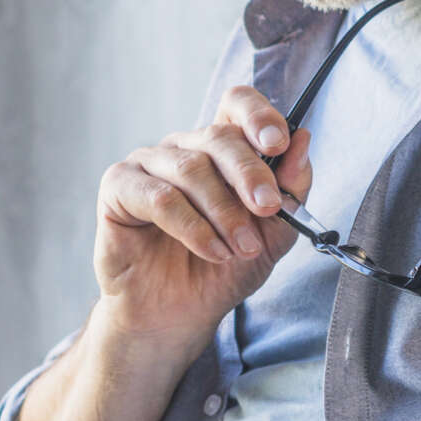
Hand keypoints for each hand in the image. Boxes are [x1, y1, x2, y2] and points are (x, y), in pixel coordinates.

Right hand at [93, 85, 312, 346]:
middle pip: (219, 137)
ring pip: (191, 169)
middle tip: (268, 209)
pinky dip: (192, 227)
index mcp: (220, 149)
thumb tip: (303, 142)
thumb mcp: (272, 233)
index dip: (259, 115)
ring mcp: (148, 164)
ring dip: (224, 213)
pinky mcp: (118, 187)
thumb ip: (290, 190)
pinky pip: (159, 196)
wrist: (178, 315)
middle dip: (250, 174)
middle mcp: (183, 148)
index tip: (279, 142)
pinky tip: (212, 251)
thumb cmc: (221, 270)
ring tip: (240, 247)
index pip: (237, 104)